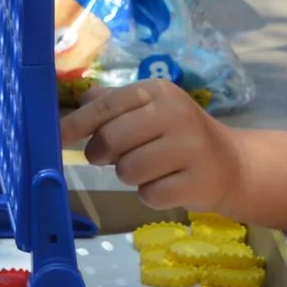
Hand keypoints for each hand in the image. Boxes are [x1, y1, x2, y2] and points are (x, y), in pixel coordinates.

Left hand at [61, 79, 245, 213]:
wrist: (230, 164)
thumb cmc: (178, 136)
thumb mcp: (149, 110)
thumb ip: (113, 105)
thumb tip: (77, 102)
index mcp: (158, 91)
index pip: (106, 107)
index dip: (77, 124)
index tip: (56, 137)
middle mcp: (175, 114)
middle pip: (112, 140)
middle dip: (103, 155)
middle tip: (111, 159)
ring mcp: (190, 148)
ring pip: (128, 171)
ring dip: (130, 176)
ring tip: (150, 169)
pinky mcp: (196, 181)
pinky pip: (150, 195)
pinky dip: (152, 195)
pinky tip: (169, 184)